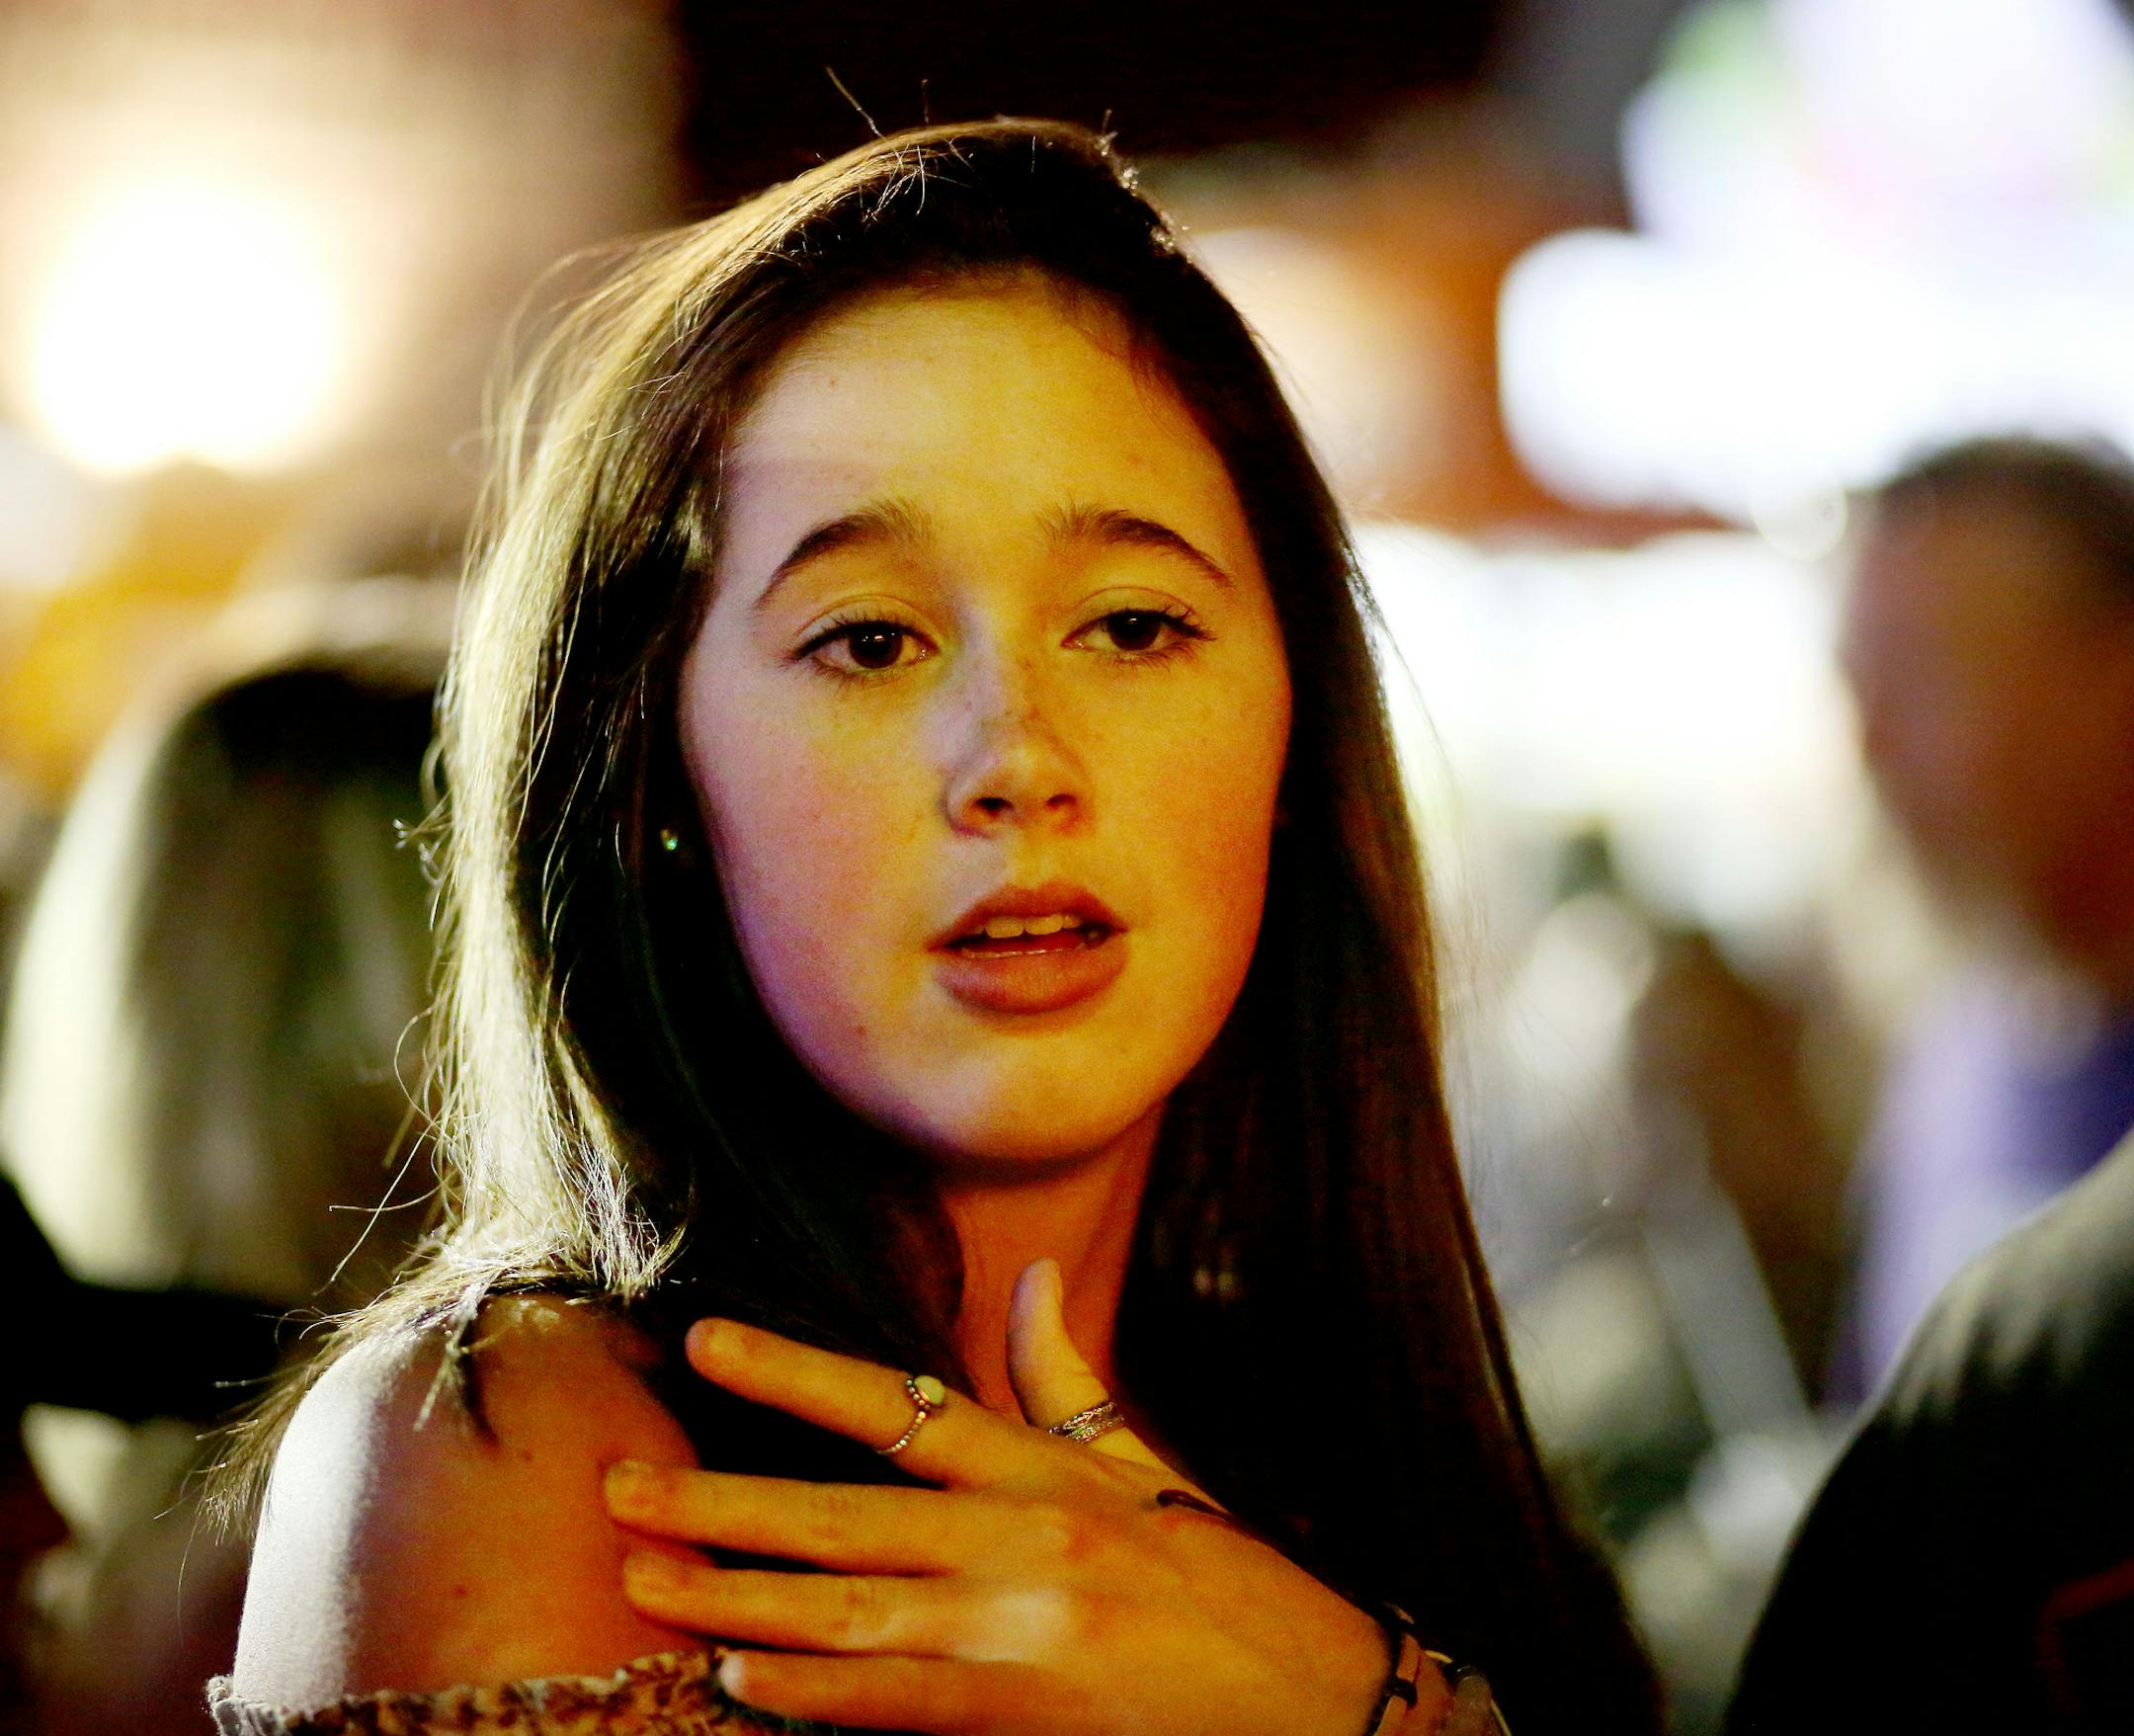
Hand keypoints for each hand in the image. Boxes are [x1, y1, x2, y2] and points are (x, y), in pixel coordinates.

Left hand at [604, 1259, 1445, 1734]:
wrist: (1326, 1700)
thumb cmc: (1231, 1581)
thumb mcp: (1152, 1467)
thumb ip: (1071, 1381)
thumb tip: (1034, 1277)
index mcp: (1048, 1472)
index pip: (898, 1406)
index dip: (794, 1374)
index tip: (705, 1343)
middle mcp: (1023, 1540)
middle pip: (842, 1515)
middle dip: (720, 1503)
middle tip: (618, 1490)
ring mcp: (1021, 1631)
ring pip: (848, 1611)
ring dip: (736, 1601)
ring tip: (645, 1583)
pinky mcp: (1026, 1714)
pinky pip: (898, 1704)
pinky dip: (816, 1697)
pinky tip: (741, 1683)